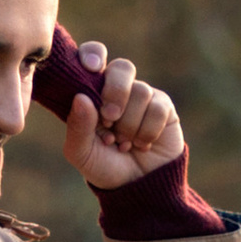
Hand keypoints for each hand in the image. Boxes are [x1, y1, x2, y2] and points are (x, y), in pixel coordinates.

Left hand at [60, 41, 181, 191]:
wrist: (136, 187)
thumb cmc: (103, 166)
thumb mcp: (81, 153)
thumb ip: (77, 127)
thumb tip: (81, 98)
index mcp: (93, 91)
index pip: (93, 57)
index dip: (93, 55)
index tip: (91, 68)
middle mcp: (119, 89)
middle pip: (122, 68)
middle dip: (115, 91)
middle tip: (109, 118)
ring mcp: (143, 97)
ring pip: (140, 91)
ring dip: (130, 124)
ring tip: (124, 143)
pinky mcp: (164, 108)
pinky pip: (158, 107)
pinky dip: (147, 130)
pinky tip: (142, 144)